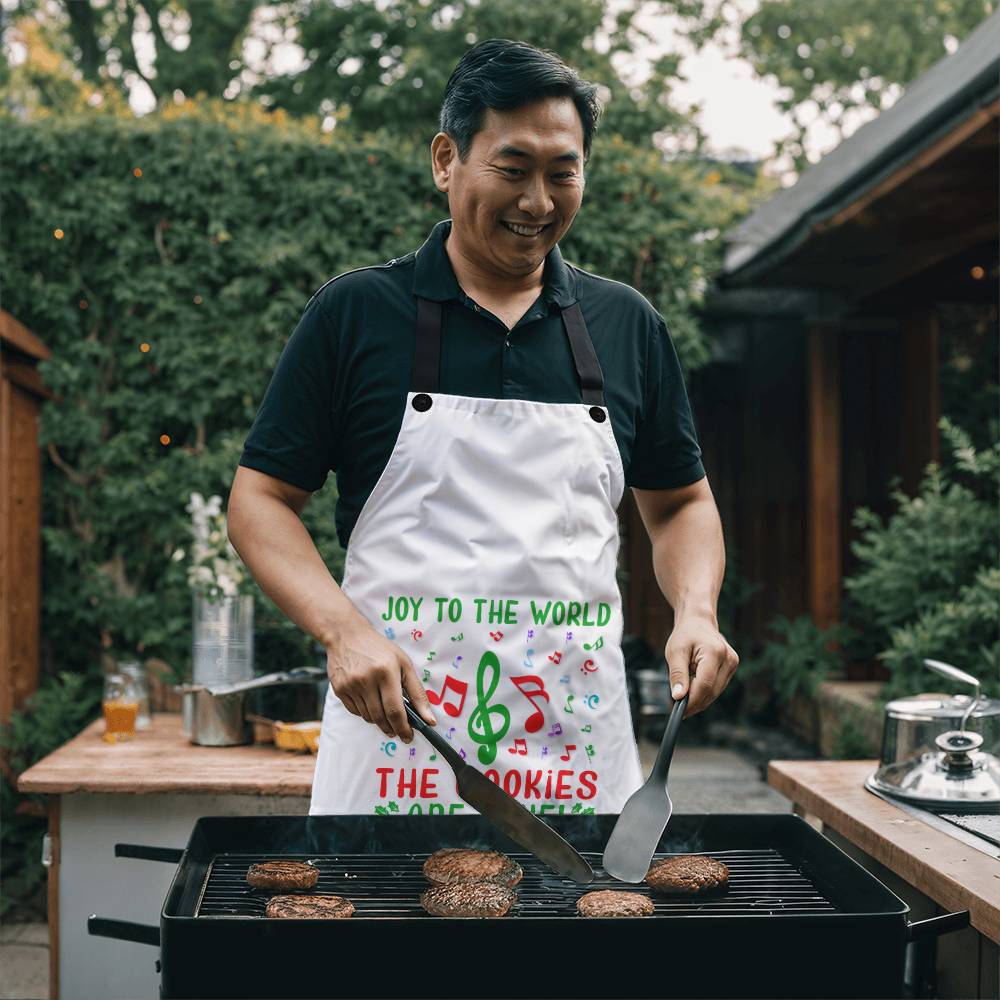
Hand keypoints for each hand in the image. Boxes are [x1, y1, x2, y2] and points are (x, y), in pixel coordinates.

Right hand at [326, 621, 436, 741]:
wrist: (347, 635)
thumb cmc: (380, 649)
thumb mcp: (404, 664)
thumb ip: (417, 693)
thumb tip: (429, 720)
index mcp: (386, 672)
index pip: (395, 710)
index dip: (403, 728)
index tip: (408, 736)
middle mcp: (366, 680)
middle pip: (381, 717)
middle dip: (392, 729)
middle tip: (399, 731)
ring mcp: (351, 685)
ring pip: (368, 717)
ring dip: (379, 720)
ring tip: (385, 711)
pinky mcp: (339, 689)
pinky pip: (356, 712)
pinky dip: (365, 712)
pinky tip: (370, 701)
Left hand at [664, 614, 738, 718]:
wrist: (698, 622)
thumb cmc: (685, 635)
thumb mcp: (675, 652)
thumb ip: (677, 674)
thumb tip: (678, 697)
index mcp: (715, 652)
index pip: (705, 685)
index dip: (692, 701)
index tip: (678, 711)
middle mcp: (729, 659)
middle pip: (712, 692)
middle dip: (694, 702)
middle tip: (676, 706)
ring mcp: (733, 664)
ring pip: (715, 692)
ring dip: (699, 696)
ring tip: (683, 689)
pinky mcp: (732, 668)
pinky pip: (717, 687)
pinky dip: (704, 691)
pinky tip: (693, 684)